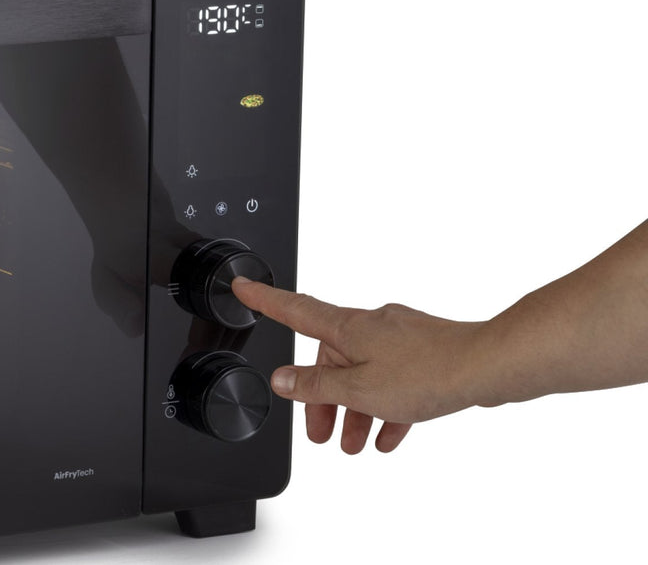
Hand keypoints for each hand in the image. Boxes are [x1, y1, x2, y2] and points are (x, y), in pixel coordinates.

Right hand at [231, 277, 485, 452]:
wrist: (488, 366)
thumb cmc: (429, 372)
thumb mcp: (359, 390)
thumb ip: (316, 386)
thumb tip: (283, 380)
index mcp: (348, 328)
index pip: (294, 309)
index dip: (264, 299)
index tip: (243, 286)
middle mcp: (371, 325)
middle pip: (330, 357)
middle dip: (322, 397)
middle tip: (320, 432)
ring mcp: (399, 337)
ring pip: (364, 373)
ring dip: (355, 409)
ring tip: (354, 444)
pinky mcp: (423, 352)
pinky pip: (394, 379)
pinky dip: (385, 406)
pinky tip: (388, 435)